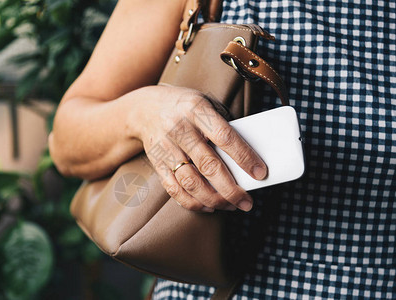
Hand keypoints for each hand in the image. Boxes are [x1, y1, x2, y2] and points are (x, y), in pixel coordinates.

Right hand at [130, 86, 267, 211]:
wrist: (144, 108)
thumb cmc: (184, 107)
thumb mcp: (205, 104)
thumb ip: (223, 125)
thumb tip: (247, 157)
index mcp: (196, 109)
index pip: (224, 137)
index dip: (244, 157)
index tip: (260, 173)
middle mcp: (179, 129)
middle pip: (208, 165)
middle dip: (230, 189)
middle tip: (247, 202)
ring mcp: (166, 147)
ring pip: (190, 181)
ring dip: (213, 199)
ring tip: (230, 205)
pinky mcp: (156, 163)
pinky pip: (174, 188)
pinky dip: (192, 202)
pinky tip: (208, 205)